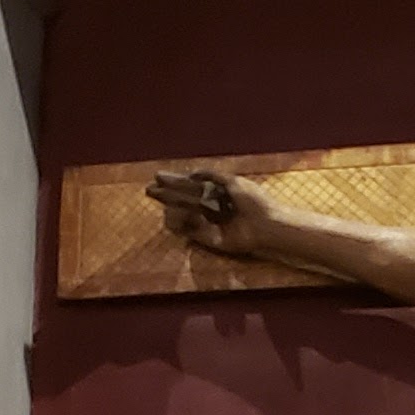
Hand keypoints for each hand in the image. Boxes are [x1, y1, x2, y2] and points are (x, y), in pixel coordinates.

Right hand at [147, 167, 276, 259]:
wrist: (266, 224)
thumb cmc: (254, 202)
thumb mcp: (233, 181)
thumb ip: (212, 176)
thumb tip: (192, 174)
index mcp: (216, 193)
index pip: (190, 186)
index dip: (174, 181)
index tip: (158, 176)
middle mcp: (210, 208)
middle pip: (183, 200)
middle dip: (166, 194)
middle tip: (148, 189)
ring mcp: (208, 224)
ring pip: (183, 214)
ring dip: (171, 205)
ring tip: (157, 196)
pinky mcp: (209, 239)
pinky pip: (190, 230)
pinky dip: (182, 221)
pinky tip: (173, 212)